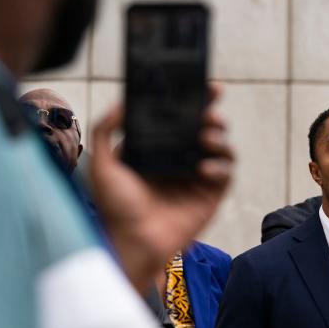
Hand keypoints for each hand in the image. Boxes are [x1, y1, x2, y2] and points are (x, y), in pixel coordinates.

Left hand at [88, 84, 233, 292]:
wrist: (131, 242)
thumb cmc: (115, 208)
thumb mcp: (102, 164)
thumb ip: (105, 129)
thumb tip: (122, 102)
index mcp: (159, 148)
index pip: (181, 117)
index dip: (196, 100)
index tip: (205, 85)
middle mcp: (181, 159)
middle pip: (206, 127)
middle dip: (212, 113)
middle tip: (208, 111)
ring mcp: (198, 177)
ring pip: (221, 147)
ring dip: (219, 137)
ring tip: (205, 136)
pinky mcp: (211, 196)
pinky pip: (226, 174)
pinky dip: (220, 166)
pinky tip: (204, 167)